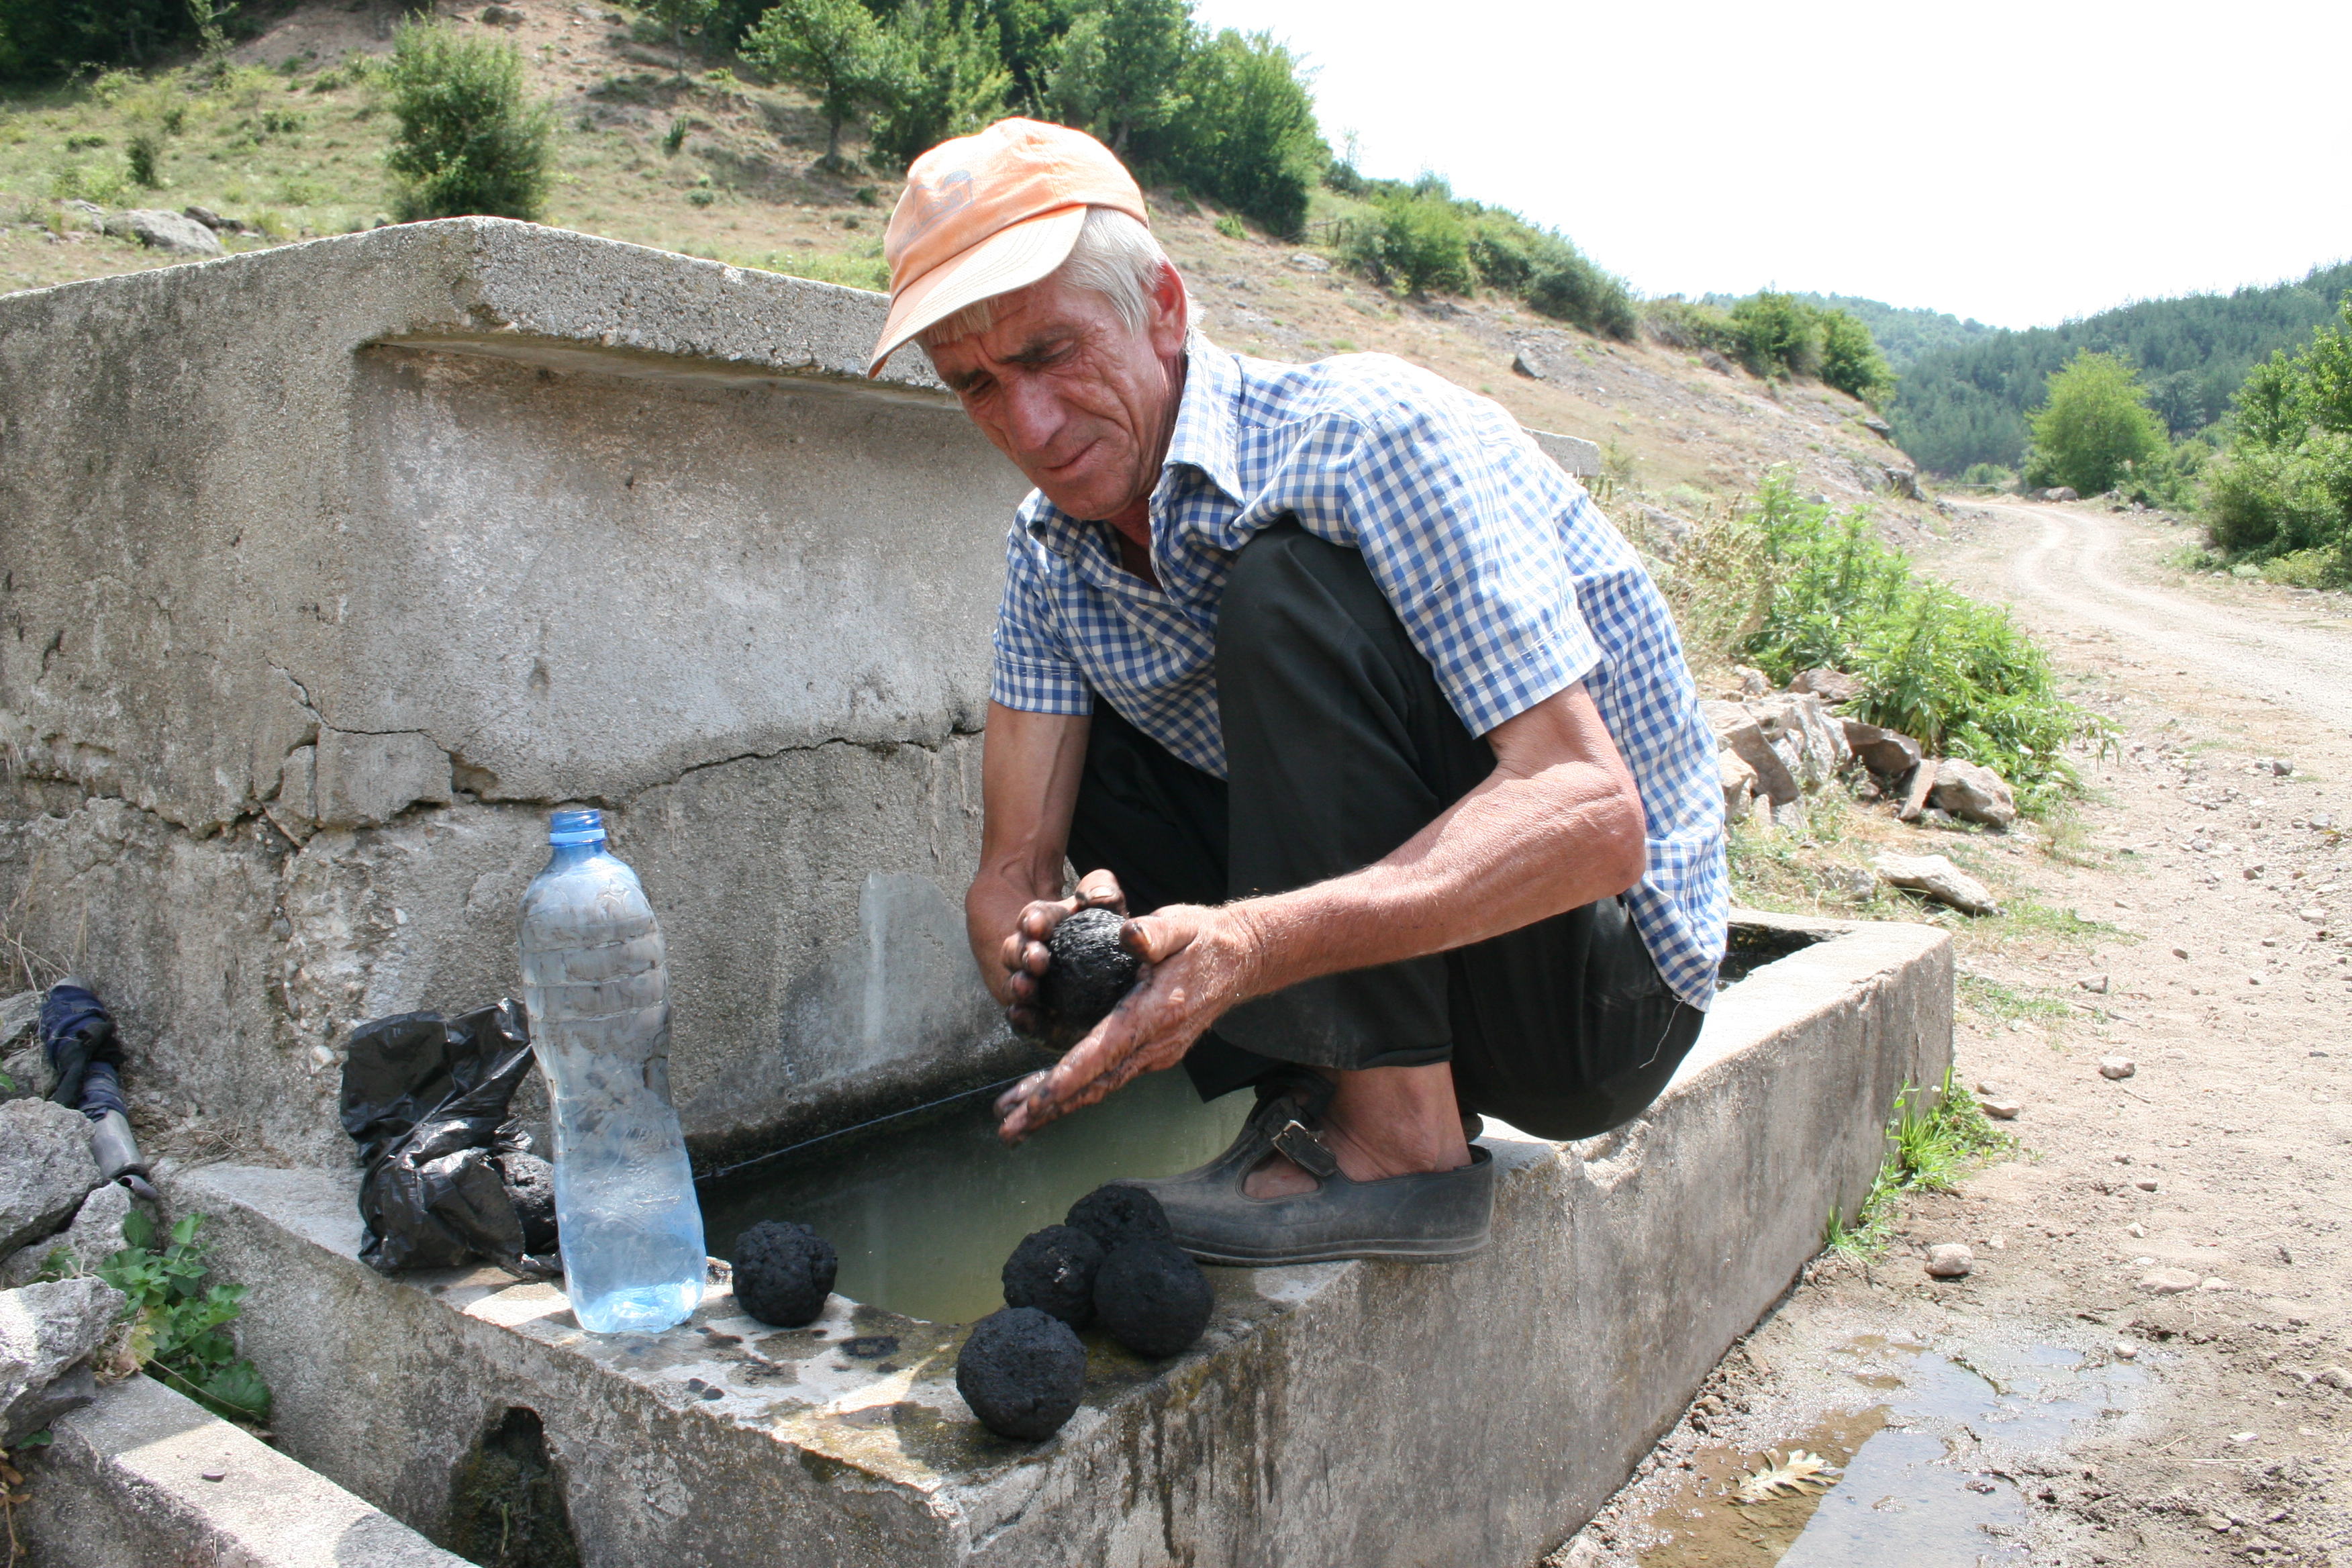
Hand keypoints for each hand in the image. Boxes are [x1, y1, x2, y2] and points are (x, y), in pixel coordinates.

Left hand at [995, 902, 1262, 1142]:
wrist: (1242, 960)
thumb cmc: (1205, 939)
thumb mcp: (1181, 925)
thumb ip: (1154, 931)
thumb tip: (1128, 934)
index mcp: (1156, 1014)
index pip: (1106, 1052)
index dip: (1070, 1077)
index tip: (1038, 1101)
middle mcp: (1156, 1044)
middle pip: (1096, 1085)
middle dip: (1050, 1109)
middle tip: (1009, 1130)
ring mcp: (1155, 1053)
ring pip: (1100, 1087)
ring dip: (1057, 1106)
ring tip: (1015, 1124)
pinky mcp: (1152, 1053)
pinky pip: (1109, 1078)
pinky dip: (1075, 1091)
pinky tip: (1048, 1097)